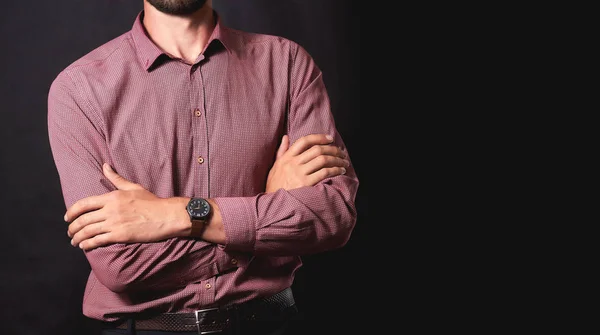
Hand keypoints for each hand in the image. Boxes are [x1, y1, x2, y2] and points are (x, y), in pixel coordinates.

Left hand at [65, 163, 188, 249]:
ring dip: (78, 237)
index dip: (71, 212)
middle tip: (70, 232)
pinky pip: (98, 241)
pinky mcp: (120, 235)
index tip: (67, 218)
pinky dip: (88, 244)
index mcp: (112, 196)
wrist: (166, 215)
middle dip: (72, 228)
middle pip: (83, 220)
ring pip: (88, 231)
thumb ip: (116, 178)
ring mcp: (115, 223)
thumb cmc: (152, 201)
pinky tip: (84, 246)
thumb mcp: (133, 187)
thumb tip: (105, 166)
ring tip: (74, 241)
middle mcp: (110, 209)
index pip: (84, 204)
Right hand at [266, 134, 348, 192]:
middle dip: (333, 149)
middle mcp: (293, 163)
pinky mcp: (305, 184)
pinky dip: (335, 170)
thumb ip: (281, 151)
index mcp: (286, 158)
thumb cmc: (274, 186)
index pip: (304, 141)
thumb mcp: (275, 167)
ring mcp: (299, 173)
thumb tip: (286, 137)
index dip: (319, 137)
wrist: (271, 205)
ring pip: (323, 160)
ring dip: (337, 160)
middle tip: (342, 153)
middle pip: (317, 150)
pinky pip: (324, 173)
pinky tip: (340, 171)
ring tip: (344, 162)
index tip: (330, 138)